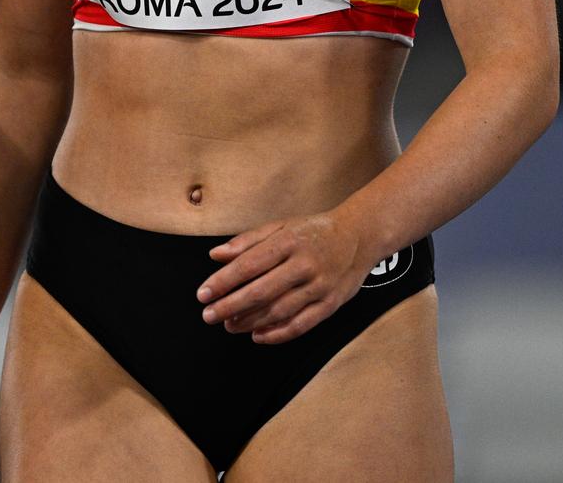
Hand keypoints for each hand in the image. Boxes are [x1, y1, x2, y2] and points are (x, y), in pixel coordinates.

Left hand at [198, 211, 372, 344]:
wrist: (359, 236)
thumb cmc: (312, 232)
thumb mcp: (280, 226)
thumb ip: (247, 241)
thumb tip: (215, 255)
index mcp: (288, 241)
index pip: (249, 264)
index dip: (223, 281)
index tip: (203, 294)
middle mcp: (305, 264)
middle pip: (262, 291)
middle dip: (231, 306)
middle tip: (209, 315)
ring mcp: (320, 286)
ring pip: (280, 310)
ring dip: (251, 321)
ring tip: (229, 325)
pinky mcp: (331, 304)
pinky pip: (302, 324)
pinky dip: (278, 334)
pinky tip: (258, 336)